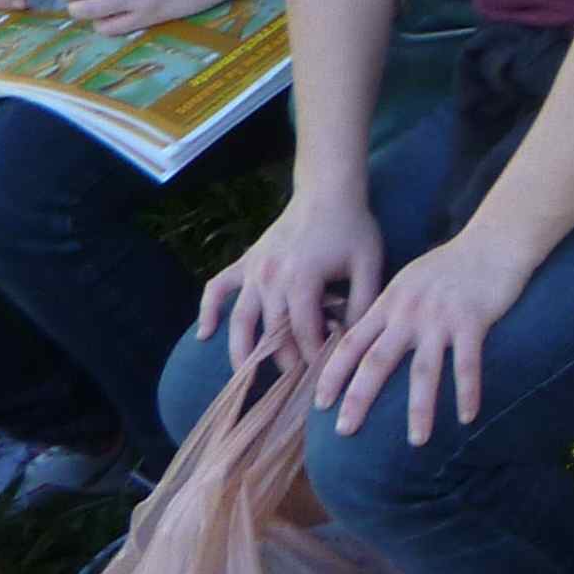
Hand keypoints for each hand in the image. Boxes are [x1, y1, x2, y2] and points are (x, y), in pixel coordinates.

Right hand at [199, 188, 382, 373]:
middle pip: (273, 332)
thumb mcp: (369, 264)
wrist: (327, 191)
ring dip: (242, 350)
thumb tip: (353, 339)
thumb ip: (363, 302)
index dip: (314, 355)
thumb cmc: (352, 227)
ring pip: (240, 319)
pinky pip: (217, 288)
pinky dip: (208, 311)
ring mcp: (254, 270)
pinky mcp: (245, 262)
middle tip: (295, 382)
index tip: (323, 374)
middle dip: (285, 360)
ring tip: (245, 377)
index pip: (305, 331)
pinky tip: (204, 335)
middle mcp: (272, 277)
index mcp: (303, 279)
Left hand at [311, 229, 529, 444]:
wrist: (495, 240)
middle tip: (344, 431)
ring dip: (420, 409)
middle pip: (377, 362)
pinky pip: (468, 364)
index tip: (320, 404)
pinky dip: (467, 392)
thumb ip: (391, 308)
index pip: (352, 343)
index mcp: (391, 302)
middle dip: (358, 398)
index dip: (333, 374)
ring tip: (416, 441)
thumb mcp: (410, 279)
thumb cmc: (454, 262)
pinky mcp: (473, 321)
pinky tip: (467, 418)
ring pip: (424, 371)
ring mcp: (441, 318)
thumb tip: (369, 336)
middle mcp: (410, 312)